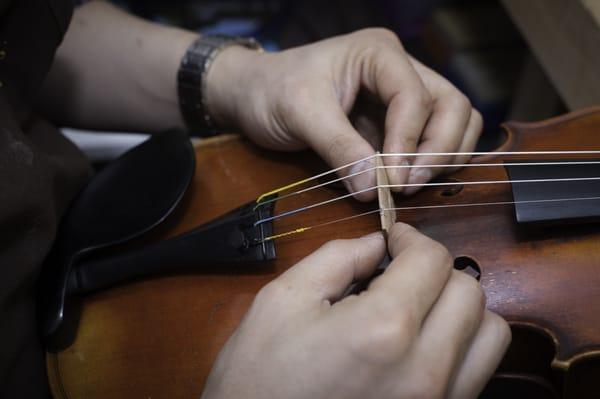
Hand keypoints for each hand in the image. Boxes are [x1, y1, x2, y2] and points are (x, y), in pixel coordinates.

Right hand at [201, 223, 509, 398]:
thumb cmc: (260, 374)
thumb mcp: (283, 301)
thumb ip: (338, 258)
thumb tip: (377, 244)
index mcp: (384, 329)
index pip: (432, 261)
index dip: (411, 238)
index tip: (392, 238)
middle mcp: (426, 369)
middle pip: (468, 291)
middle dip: (435, 268)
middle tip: (399, 269)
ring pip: (491, 332)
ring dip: (459, 305)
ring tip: (420, 305)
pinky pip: (480, 370)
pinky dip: (463, 342)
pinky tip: (425, 340)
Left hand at [206, 28, 482, 199]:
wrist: (253, 95)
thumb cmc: (271, 92)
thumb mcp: (300, 115)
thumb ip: (339, 149)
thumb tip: (375, 191)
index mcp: (379, 53)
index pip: (415, 96)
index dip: (411, 142)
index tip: (394, 181)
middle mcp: (400, 68)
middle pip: (452, 104)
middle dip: (440, 149)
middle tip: (409, 187)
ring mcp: (401, 95)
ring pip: (454, 120)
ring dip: (443, 156)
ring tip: (410, 187)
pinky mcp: (396, 121)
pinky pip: (432, 139)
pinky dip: (432, 162)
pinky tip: (409, 182)